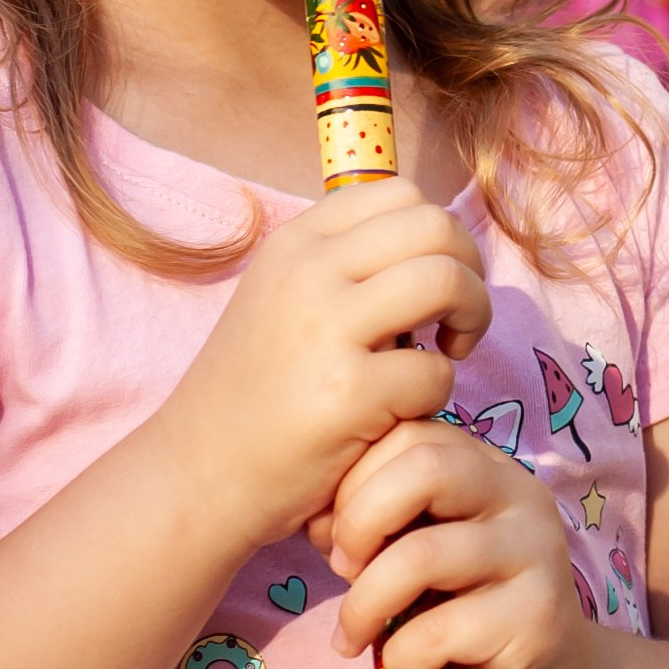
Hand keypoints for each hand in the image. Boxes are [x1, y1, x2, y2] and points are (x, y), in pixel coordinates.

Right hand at [158, 184, 490, 547]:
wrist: (197, 475)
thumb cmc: (255, 393)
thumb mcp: (282, 299)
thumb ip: (347, 264)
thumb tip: (436, 244)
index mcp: (296, 242)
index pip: (401, 193)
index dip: (438, 236)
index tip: (431, 282)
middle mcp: (307, 271)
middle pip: (435, 227)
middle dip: (470, 272)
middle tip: (456, 320)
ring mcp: (325, 329)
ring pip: (447, 281)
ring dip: (472, 318)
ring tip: (448, 354)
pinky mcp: (346, 393)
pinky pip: (435, 371)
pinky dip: (437, 395)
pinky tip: (404, 411)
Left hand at [317, 423, 606, 668]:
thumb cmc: (466, 621)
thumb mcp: (423, 557)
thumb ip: (388, 522)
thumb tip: (318, 519)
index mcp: (488, 468)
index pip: (411, 432)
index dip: (354, 481)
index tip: (334, 537)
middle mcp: (519, 496)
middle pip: (425, 466)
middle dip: (359, 521)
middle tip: (343, 571)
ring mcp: (534, 554)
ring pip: (420, 555)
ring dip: (364, 604)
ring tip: (353, 638)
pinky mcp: (535, 618)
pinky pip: (436, 630)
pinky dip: (400, 659)